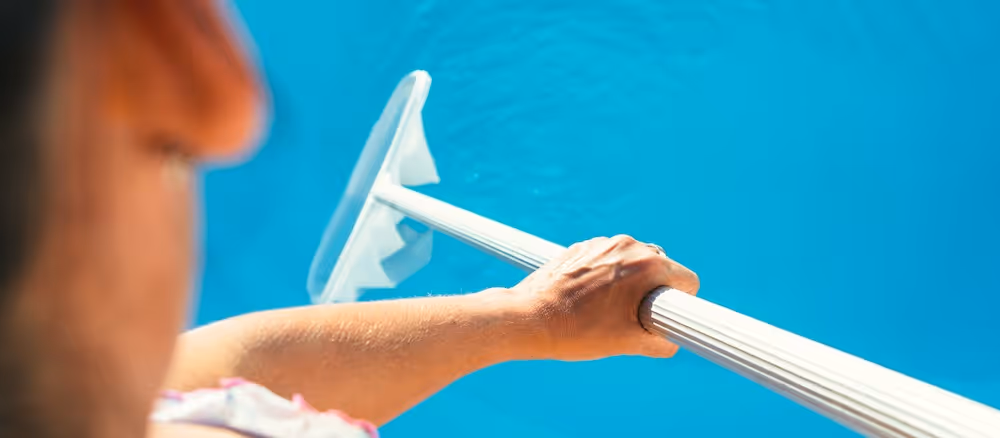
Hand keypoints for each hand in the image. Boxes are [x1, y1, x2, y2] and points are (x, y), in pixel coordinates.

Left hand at [505, 235, 698, 360]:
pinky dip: (606, 275)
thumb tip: (672, 341)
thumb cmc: (578, 332)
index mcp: (647, 265)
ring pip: (633, 262)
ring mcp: (603, 242)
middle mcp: (629, 245)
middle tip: (632, 316)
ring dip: (629, 282)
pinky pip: (608, 258)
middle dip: (653, 291)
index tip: (663, 315)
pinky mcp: (582, 245)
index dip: (681, 302)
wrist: (529, 318)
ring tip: (606, 309)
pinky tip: (588, 298)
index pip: (687, 280)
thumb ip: (661, 341)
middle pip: (661, 268)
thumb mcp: (628, 343)